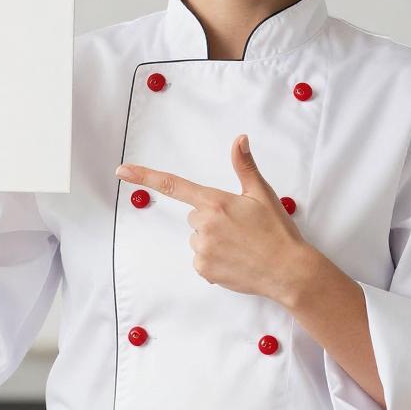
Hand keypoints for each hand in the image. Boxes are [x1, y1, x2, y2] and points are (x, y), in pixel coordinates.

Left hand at [115, 134, 316, 305]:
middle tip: (240, 228)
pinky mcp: (204, 269)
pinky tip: (235, 261)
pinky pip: (201, 260)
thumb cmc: (277, 231)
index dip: (144, 176)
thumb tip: (240, 139)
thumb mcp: (262, 194)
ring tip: (241, 246)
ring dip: (213, 241)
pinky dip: (214, 261)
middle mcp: (204, 224)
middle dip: (212, 220)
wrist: (289, 271)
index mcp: (215, 202)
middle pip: (194, 216)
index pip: (174, 185)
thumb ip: (244, 165)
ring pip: (197, 238)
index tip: (121, 170)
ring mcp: (202, 248)